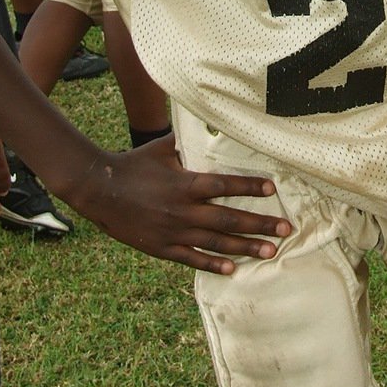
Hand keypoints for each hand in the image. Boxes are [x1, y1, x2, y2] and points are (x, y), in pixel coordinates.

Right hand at [71, 133, 292, 273]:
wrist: (100, 191)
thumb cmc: (134, 164)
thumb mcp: (162, 148)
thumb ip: (188, 139)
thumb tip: (209, 117)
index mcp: (185, 184)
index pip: (225, 186)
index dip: (249, 187)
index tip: (273, 189)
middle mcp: (183, 210)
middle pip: (229, 220)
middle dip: (260, 225)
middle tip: (286, 229)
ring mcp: (174, 232)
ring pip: (217, 243)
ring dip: (245, 248)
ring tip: (270, 252)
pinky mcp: (162, 248)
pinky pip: (192, 258)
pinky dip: (213, 264)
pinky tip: (232, 268)